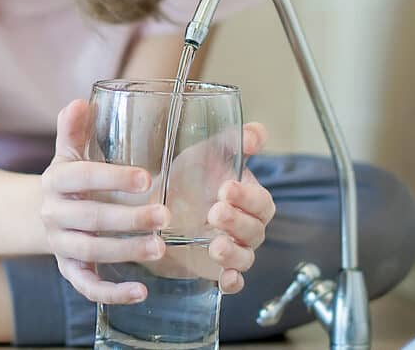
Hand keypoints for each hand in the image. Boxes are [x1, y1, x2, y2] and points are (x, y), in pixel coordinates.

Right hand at [40, 99, 168, 304]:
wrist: (42, 214)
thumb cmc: (69, 179)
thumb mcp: (69, 152)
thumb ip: (75, 129)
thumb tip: (81, 102)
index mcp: (56, 180)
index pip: (81, 177)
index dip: (112, 178)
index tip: (146, 177)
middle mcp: (54, 214)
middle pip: (90, 219)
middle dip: (128, 219)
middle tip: (164, 216)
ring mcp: (60, 245)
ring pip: (91, 252)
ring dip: (126, 251)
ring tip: (161, 247)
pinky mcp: (69, 271)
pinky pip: (87, 287)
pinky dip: (112, 294)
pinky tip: (142, 292)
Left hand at [136, 121, 273, 292]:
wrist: (152, 204)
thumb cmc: (185, 176)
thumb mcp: (206, 153)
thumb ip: (233, 142)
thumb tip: (258, 132)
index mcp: (248, 199)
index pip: (262, 202)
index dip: (248, 198)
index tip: (226, 188)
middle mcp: (245, 226)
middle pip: (255, 230)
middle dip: (237, 222)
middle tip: (215, 211)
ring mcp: (232, 249)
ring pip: (245, 258)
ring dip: (234, 254)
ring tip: (215, 245)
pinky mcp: (215, 269)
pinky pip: (233, 281)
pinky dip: (232, 282)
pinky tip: (225, 279)